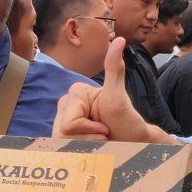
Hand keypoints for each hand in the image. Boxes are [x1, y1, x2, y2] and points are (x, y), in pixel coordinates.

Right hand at [52, 38, 169, 143]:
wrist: (130, 143)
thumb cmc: (126, 120)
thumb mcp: (118, 96)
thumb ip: (115, 68)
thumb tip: (120, 39)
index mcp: (76, 92)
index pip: (70, 122)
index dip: (89, 128)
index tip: (104, 125)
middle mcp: (65, 104)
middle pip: (62, 131)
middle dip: (86, 138)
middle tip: (102, 133)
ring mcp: (61, 121)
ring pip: (60, 141)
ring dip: (84, 146)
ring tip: (97, 140)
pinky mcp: (63, 136)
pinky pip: (61, 148)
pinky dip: (78, 151)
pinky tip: (90, 147)